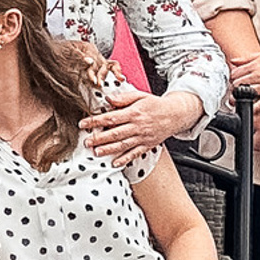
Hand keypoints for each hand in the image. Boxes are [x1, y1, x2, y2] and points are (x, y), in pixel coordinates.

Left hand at [81, 85, 199, 166]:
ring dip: (109, 150)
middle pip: (116, 133)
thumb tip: (107, 99)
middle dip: (99, 138)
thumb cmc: (155, 104)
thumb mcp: (140, 96)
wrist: (175, 114)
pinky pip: (135, 153)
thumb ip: (123, 98)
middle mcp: (138, 126)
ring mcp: (143, 137)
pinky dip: (125, 159)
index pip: (111, 117)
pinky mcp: (147, 145)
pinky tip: (115, 163)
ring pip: (124, 145)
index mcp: (134, 113)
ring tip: (96, 153)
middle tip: (86, 142)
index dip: (96, 121)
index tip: (83, 123)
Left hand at [229, 47, 259, 111]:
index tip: (232, 82)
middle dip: (233, 89)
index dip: (231, 79)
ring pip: (247, 94)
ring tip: (236, 102)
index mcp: (256, 65)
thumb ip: (247, 58)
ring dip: (239, 99)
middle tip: (233, 93)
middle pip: (238, 84)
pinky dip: (253, 108)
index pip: (235, 73)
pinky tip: (249, 109)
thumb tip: (233, 60)